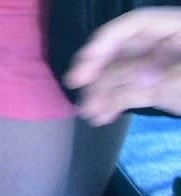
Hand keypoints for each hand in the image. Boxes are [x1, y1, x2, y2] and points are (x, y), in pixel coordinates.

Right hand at [65, 7, 180, 124]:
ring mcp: (160, 69)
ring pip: (121, 75)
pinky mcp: (159, 90)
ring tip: (89, 112)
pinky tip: (101, 116)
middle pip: (121, 50)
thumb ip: (169, 76)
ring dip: (101, 92)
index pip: (135, 25)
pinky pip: (130, 93)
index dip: (107, 40)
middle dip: (98, 68)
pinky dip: (114, 104)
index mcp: (179, 30)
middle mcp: (165, 46)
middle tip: (77, 84)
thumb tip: (138, 78)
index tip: (87, 62)